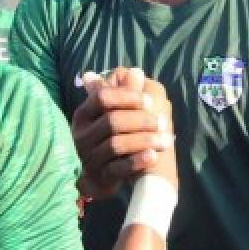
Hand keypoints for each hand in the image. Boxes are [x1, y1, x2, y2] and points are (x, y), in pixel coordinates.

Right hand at [71, 67, 174, 198]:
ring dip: (145, 140)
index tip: (149, 100)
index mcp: (84, 114)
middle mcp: (82, 135)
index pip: (102, 97)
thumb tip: (135, 71)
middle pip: (112, 120)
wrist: (98, 178)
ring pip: (116, 144)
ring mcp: (90, 157)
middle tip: (163, 121)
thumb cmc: (110, 138)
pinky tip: (153, 156)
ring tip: (166, 139)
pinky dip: (137, 161)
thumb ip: (124, 94)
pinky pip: (119, 169)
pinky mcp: (100, 177)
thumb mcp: (113, 114)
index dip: (127, 96)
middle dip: (141, 119)